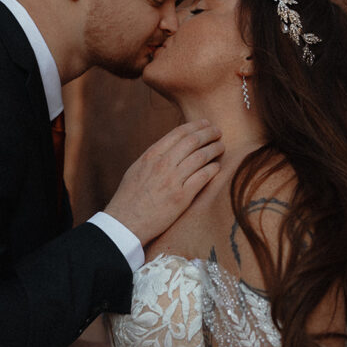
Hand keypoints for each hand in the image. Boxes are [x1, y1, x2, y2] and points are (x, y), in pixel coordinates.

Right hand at [104, 120, 222, 244]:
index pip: (178, 133)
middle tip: (218, 132)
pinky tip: (217, 167)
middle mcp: (163, 164)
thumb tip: (170, 148)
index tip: (205, 124)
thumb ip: (154, 157)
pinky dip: (213, 169)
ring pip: (201, 157)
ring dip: (214, 149)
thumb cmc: (129, 197)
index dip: (196, 126)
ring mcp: (173, 180)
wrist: (125, 222)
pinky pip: (203, 177)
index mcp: (151, 155)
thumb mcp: (137, 169)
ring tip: (221, 147)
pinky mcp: (182, 197)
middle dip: (209, 134)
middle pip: (193, 141)